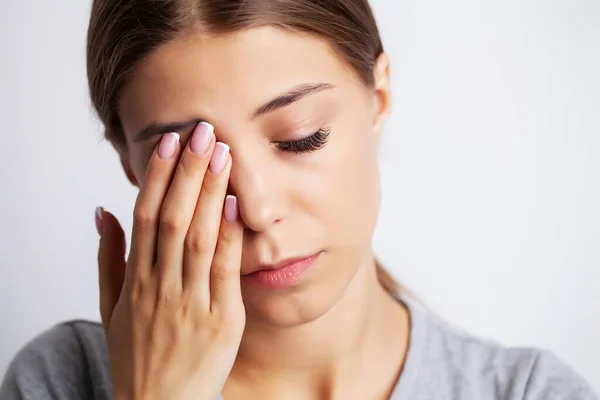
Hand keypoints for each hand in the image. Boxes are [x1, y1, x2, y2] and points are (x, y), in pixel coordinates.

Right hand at [96, 122, 244, 399]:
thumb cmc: (137, 355)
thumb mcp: (110, 308)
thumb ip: (108, 257)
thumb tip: (102, 211)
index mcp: (134, 280)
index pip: (145, 216)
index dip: (158, 177)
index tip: (170, 142)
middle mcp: (159, 286)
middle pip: (173, 218)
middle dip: (188, 172)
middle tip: (203, 133)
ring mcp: (190, 303)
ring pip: (198, 238)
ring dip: (210, 193)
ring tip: (222, 155)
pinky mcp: (220, 321)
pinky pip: (224, 272)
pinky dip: (230, 237)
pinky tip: (236, 205)